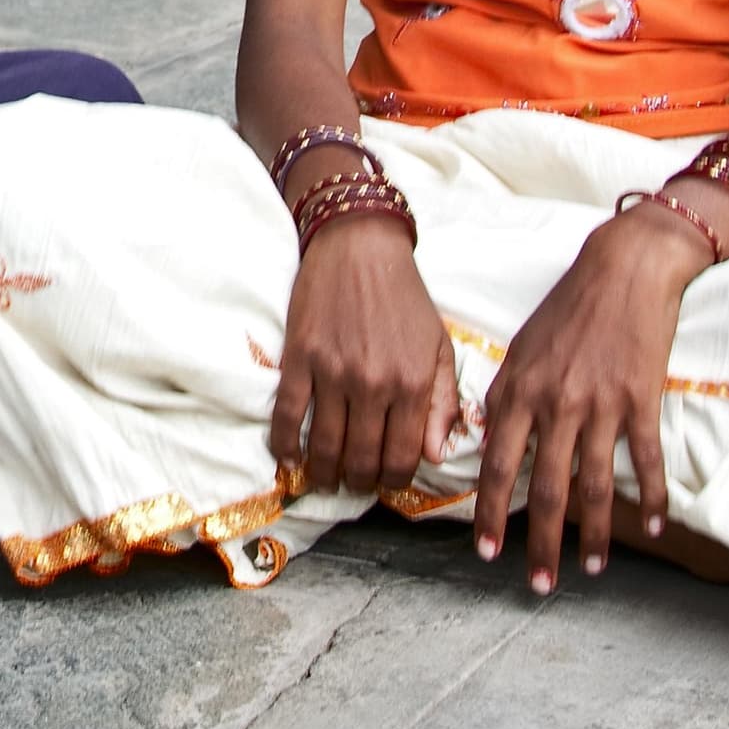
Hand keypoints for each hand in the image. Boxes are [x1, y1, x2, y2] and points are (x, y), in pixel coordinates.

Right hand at [268, 209, 458, 500]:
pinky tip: (289, 457)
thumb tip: (434, 456)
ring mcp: (333, 372)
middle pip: (362, 458)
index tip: (387, 482)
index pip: (403, 457)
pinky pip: (288, 414)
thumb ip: (442, 403)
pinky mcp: (299, 357)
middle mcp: (374, 383)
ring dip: (324, 472)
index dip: (394, 480)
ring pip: (324, 445)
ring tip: (325, 478)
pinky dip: (285, 444)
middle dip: (359, 481)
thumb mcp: (440, 345)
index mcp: (412, 382)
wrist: (360, 246)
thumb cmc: (405, 295)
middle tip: (355, 482)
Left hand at [470, 210, 701, 594]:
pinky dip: (651, 498)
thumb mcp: (521, 347)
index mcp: (519, 390)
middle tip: (538, 585)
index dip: (490, 514)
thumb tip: (485, 438)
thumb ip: (503, 396)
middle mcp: (555, 403)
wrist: (623, 268)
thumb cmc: (567, 308)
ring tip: (593, 570)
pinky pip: (646, 461)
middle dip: (540, 543)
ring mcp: (600, 404)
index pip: (496, 466)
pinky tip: (650, 527)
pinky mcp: (641, 399)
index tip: (486, 554)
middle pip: (545, 488)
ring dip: (594, 535)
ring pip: (594, 485)